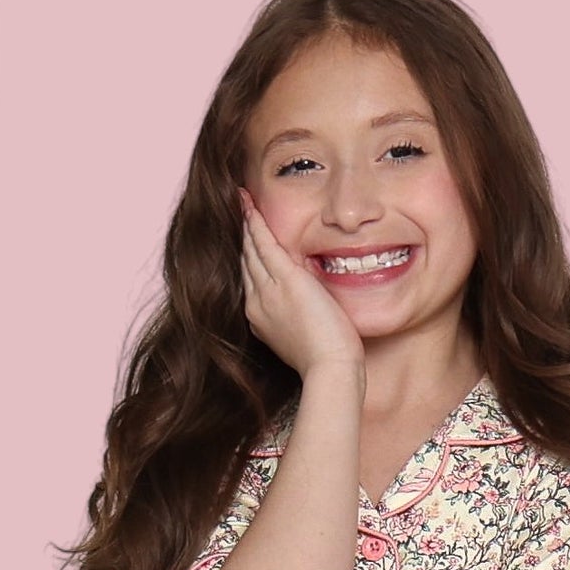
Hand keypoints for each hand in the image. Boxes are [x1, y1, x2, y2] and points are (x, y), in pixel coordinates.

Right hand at [237, 188, 365, 378]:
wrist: (331, 368)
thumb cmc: (326, 359)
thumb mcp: (301, 335)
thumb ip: (295, 316)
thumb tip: (303, 304)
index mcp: (260, 318)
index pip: (251, 279)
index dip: (247, 256)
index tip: (246, 239)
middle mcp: (256, 304)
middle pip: (246, 262)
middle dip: (242, 236)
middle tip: (238, 211)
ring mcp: (268, 291)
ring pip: (250, 249)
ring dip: (246, 223)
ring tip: (240, 201)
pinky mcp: (285, 280)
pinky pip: (264, 243)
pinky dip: (255, 221)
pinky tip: (248, 203)